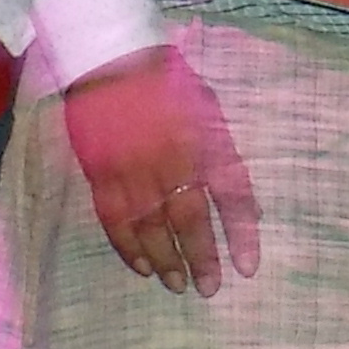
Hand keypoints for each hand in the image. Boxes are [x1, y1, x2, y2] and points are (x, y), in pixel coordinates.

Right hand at [60, 44, 260, 300]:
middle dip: (202, 258)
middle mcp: (173, 159)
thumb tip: (246, 203)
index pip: (231, 196)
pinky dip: (128, 248)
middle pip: (191, 219)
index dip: (241, 234)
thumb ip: (224, 156)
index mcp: (205, 140)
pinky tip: (142, 267)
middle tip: (208, 289)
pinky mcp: (101, 173)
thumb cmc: (169, 84)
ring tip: (178, 285)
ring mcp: (134, 168)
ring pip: (152, 227)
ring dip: (166, 260)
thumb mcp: (210, 111)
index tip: (247, 268)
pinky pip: (115, 220)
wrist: (113, 59)